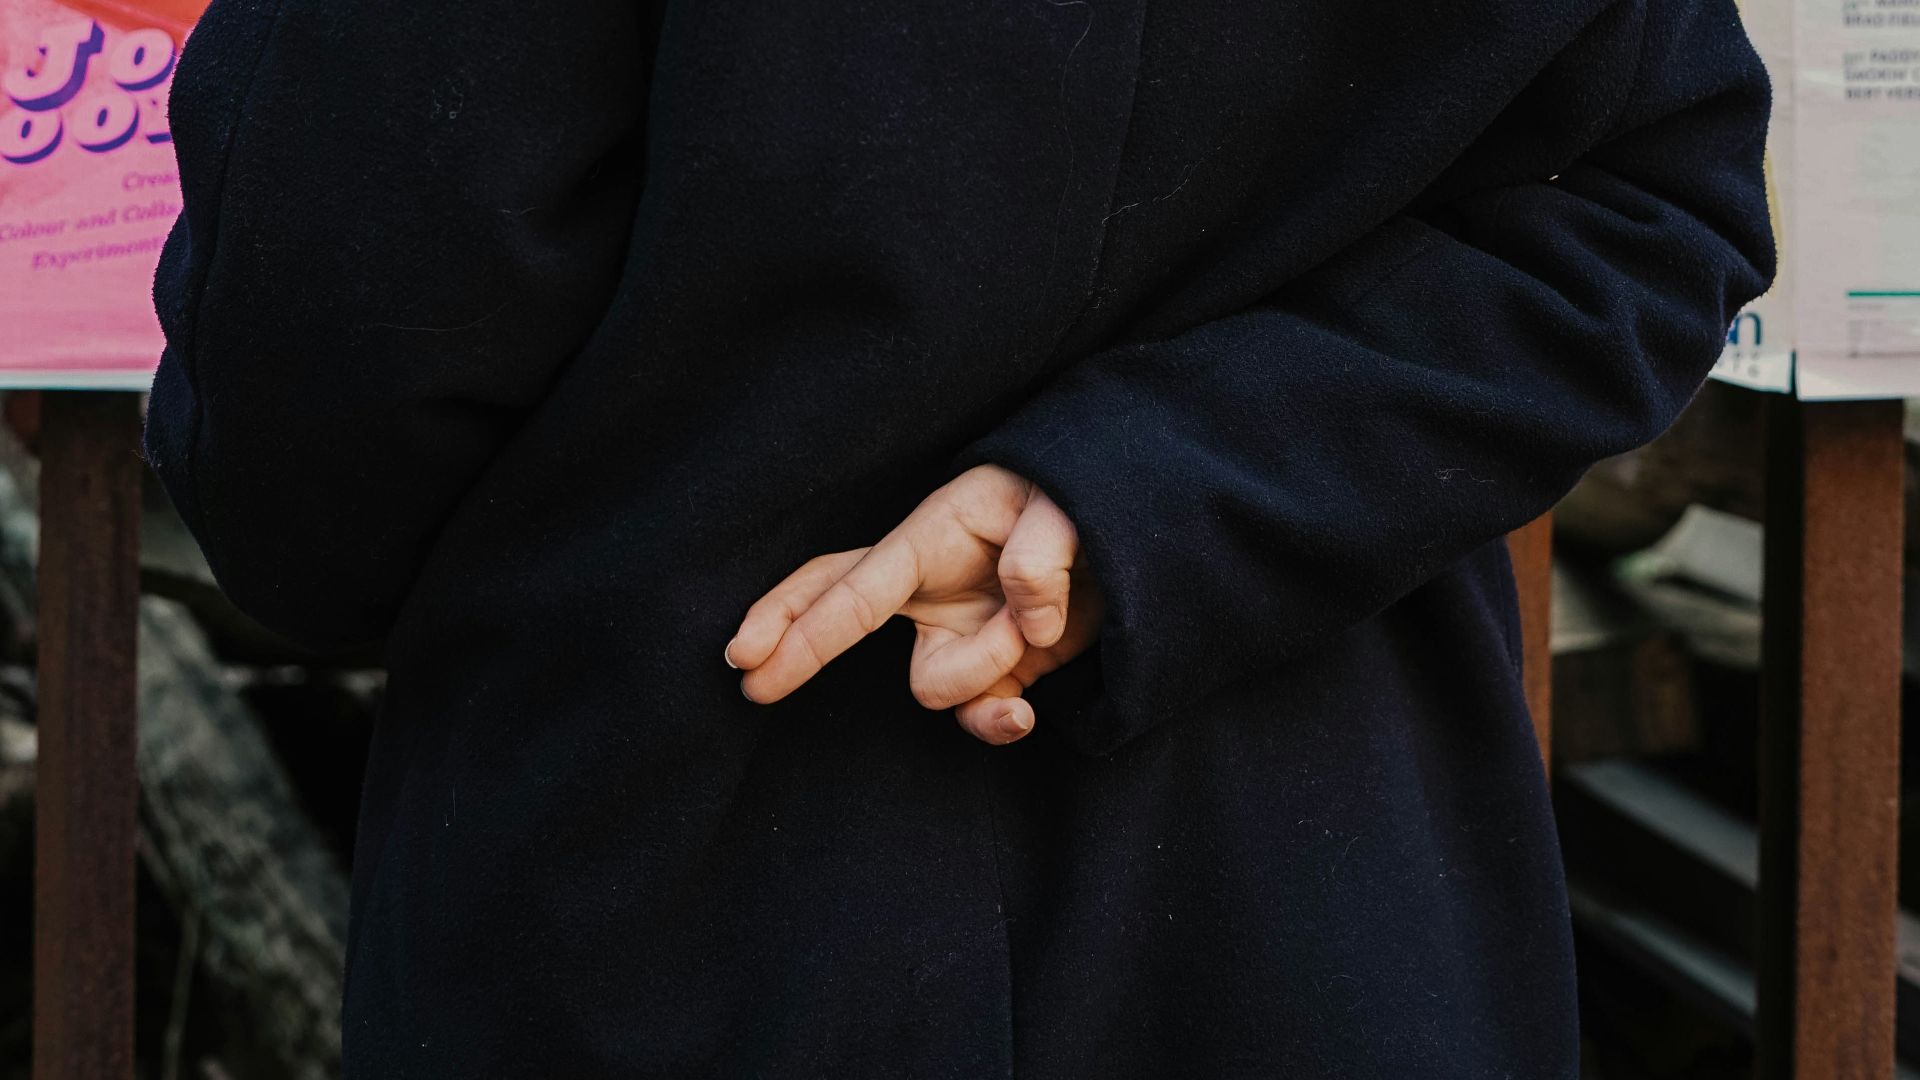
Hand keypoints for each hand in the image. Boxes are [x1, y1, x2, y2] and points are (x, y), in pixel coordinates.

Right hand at [726, 465, 1103, 743]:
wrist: (1137, 534)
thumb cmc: (1084, 498)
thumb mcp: (1071, 504)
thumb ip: (1044, 551)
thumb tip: (1026, 620)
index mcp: (933, 535)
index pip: (854, 587)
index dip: (800, 626)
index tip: (749, 660)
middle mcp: (932, 586)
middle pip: (835, 608)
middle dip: (793, 643)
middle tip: (749, 680)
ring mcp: (959, 630)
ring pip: (933, 686)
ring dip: (989, 671)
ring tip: (1041, 626)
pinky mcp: (995, 669)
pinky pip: (976, 713)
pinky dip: (999, 720)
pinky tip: (1026, 713)